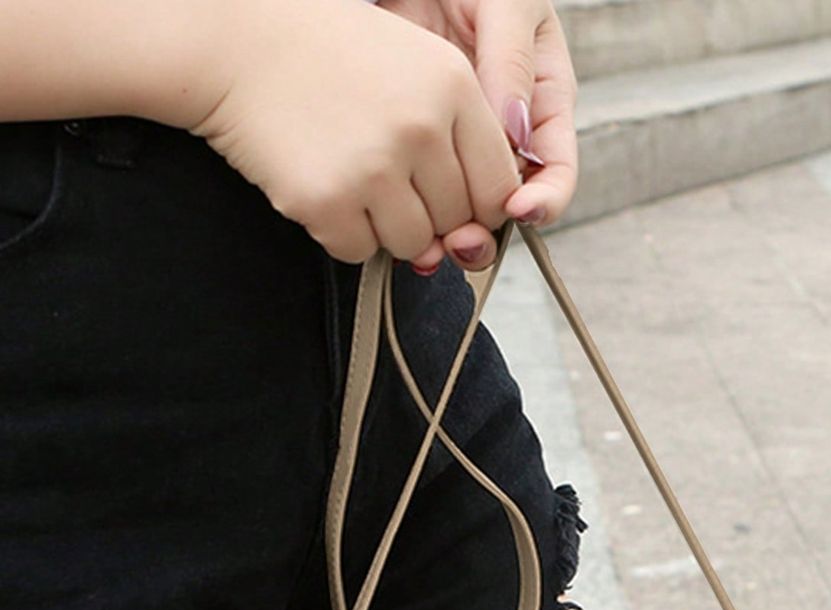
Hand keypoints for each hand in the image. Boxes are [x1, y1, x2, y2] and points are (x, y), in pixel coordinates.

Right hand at [186, 0, 522, 264]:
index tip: (447, 194)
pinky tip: (324, 188)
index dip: (476, 204)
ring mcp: (373, 167)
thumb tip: (473, 245)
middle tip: (386, 178)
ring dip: (386, 228)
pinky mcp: (327, 201)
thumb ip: (462, 144)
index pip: (498, 188)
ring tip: (355, 179)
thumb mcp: (417, 70)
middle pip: (457, 223)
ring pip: (413, 245)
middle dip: (428, 215)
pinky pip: (359, 252)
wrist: (240, 45)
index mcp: (454, 86)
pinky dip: (342, 233)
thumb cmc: (333, 61)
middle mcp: (421, 128)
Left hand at [374, 0, 578, 271]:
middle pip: (508, 205)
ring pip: (464, 211)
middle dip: (488, 231)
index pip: (554, 167)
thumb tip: (515, 134)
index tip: (519, 211)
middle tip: (462, 243)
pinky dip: (411, 220)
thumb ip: (511, 63)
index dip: (544, 198)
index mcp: (540, 102)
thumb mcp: (504, 3)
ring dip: (449, 238)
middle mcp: (503, 135)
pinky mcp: (416, 151)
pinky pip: (418, 197)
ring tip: (429, 250)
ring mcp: (459, 147)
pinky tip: (399, 233)